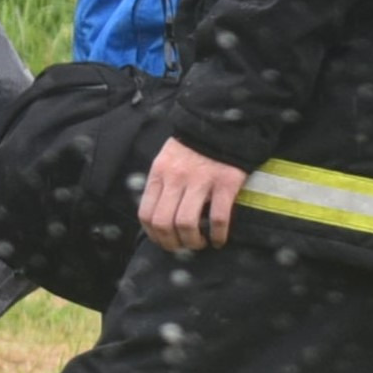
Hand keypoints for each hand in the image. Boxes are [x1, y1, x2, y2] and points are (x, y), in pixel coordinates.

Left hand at [141, 136, 248, 252]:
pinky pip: (219, 218)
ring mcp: (202, 181)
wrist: (222, 125)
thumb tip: (157, 218)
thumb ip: (161, 185)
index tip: (164, 242)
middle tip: (183, 247)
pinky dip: (218, 235)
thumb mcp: (166, 160)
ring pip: (186, 223)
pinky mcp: (226, 183)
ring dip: (192, 241)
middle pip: (164, 223)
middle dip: (172, 243)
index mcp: (159, 174)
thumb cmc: (192, 148)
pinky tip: (219, 240)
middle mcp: (176, 178)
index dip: (154, 235)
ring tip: (200, 243)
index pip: (146, 214)